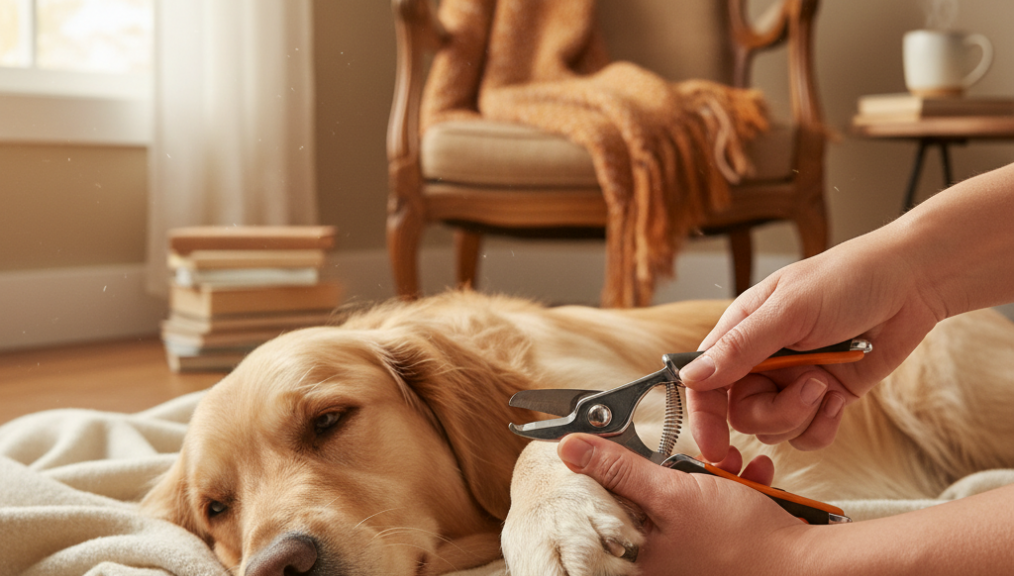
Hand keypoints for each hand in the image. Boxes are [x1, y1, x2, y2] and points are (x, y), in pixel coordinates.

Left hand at [557, 434, 807, 575]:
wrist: (806, 563)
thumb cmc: (739, 539)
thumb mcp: (672, 494)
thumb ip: (620, 469)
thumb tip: (569, 449)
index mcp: (634, 555)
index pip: (604, 501)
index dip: (618, 469)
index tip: (636, 451)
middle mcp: (658, 560)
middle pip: (647, 495)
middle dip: (680, 468)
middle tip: (704, 462)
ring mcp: (689, 554)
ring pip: (685, 496)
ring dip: (713, 473)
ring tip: (737, 468)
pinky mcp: (716, 547)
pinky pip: (714, 508)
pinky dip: (734, 489)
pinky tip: (754, 480)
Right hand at [679, 231, 944, 460]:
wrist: (911, 285)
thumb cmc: (846, 280)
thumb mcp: (788, 311)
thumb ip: (740, 348)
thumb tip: (690, 378)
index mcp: (739, 333)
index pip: (704, 384)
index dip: (704, 418)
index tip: (714, 446)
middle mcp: (760, 363)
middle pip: (741, 415)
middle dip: (774, 413)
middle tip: (808, 388)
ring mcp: (792, 383)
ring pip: (774, 430)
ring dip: (802, 416)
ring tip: (828, 383)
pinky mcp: (824, 399)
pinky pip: (807, 436)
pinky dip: (822, 426)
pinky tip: (840, 397)